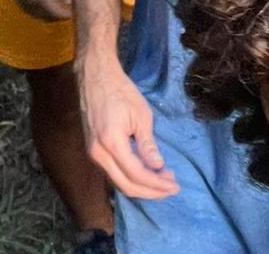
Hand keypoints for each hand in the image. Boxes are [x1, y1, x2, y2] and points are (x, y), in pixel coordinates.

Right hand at [4, 0, 71, 20]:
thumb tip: (70, 2)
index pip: (57, 14)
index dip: (67, 15)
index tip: (76, 11)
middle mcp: (32, 6)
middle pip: (50, 18)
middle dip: (60, 16)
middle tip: (70, 8)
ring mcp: (25, 6)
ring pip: (42, 17)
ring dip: (52, 14)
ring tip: (60, 4)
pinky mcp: (21, 4)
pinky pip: (35, 13)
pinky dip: (44, 12)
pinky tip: (49, 2)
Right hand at [77, 54, 178, 198]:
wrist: (96, 77)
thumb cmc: (121, 90)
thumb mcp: (141, 114)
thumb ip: (147, 144)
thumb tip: (158, 167)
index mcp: (111, 142)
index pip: (136, 174)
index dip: (156, 184)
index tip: (174, 185)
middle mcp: (98, 154)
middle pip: (126, 186)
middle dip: (151, 191)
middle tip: (171, 187)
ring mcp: (93, 154)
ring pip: (118, 182)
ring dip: (141, 186)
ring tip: (162, 181)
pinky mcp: (93, 151)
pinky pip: (113, 173)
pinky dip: (130, 178)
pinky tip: (146, 173)